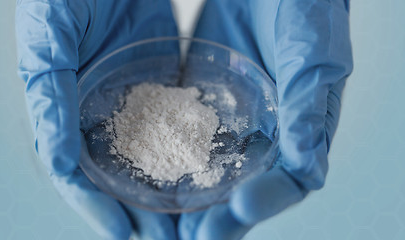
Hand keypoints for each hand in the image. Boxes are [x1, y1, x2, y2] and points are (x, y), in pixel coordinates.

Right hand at [15, 0, 178, 238]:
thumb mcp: (52, 34)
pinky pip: (176, 124)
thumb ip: (51, 92)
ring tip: (194, 219)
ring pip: (150, 158)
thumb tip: (58, 158)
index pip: (75, 172)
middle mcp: (98, 114)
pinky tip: (210, 171)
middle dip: (141, 210)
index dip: (96, 206)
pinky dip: (189, 152)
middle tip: (171, 239)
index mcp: (63, 109)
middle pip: (118, 175)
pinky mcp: (161, 85)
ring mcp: (132, 102)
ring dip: (168, 191)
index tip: (124, 233)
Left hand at [179, 0, 352, 238]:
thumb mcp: (311, 49)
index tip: (235, 211)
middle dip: (220, 217)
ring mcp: (231, 118)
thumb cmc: (304, 4)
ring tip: (162, 225)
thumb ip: (309, 103)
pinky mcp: (200, 100)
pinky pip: (182, 135)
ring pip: (211, 169)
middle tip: (190, 239)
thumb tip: (307, 165)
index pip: (290, 178)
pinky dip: (167, 159)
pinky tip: (144, 175)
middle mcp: (266, 130)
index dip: (266, 201)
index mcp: (302, 126)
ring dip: (190, 199)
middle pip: (245, 185)